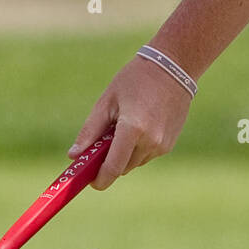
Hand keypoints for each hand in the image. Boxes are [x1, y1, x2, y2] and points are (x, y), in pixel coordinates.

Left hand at [67, 51, 194, 189]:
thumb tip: (74, 155)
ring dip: (124, 154)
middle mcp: (150, 141)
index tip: (89, 181)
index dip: (99, 179)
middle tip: (100, 144)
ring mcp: (162, 144)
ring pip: (134, 162)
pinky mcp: (169, 144)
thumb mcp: (107, 101)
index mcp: (133, 129)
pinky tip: (140, 124)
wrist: (174, 67)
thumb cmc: (136, 79)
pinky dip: (138, 148)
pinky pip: (147, 155)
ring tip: (123, 126)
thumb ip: (90, 131)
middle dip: (109, 162)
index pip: (113, 167)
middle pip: (122, 167)